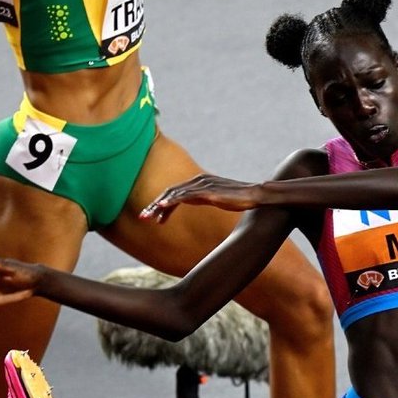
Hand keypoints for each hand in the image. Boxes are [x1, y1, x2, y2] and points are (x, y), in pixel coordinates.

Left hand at [140, 174, 260, 222]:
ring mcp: (202, 184)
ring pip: (174, 194)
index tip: (152, 217)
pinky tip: (161, 208)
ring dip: (158, 206)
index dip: (162, 204)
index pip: (176, 193)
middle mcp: (198, 180)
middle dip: (155, 205)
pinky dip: (171, 201)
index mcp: (199, 182)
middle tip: (142, 217)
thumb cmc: (240, 199)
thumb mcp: (218, 198)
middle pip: (170, 192)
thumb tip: (201, 202)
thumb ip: (206, 198)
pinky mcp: (207, 191)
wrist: (255, 195)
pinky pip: (184, 196)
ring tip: (147, 216)